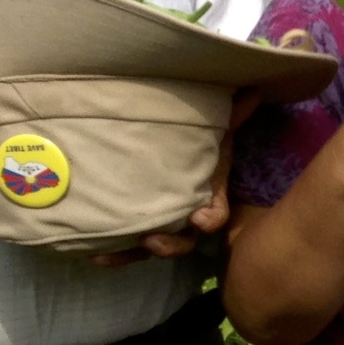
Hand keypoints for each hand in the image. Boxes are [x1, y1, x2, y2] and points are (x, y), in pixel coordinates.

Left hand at [95, 89, 258, 267]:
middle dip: (169, 246)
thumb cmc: (195, 144)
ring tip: (108, 254)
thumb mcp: (215, 131)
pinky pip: (125, 246)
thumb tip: (252, 90)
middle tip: (152, 241)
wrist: (168, 150)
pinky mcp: (136, 226)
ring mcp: (162, 225)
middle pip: (184, 241)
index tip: (198, 219)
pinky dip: (110, 252)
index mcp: (208, 197)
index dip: (208, 220)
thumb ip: (232, 116)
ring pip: (151, 248)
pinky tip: (91, 254)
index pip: (215, 216)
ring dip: (132, 254)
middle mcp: (186, 218)